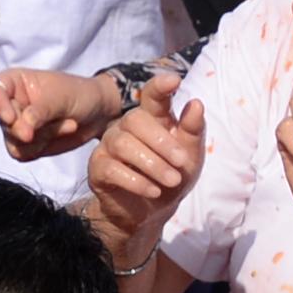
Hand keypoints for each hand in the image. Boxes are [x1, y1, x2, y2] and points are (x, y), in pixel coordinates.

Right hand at [0, 67, 118, 161]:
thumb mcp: (62, 97)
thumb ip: (39, 112)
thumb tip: (20, 131)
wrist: (101, 112)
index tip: (11, 118)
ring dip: (42, 137)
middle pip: (4, 122)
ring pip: (14, 141)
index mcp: (13, 83)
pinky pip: (24, 153)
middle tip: (50, 124)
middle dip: (27, 128)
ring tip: (68, 124)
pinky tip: (64, 132)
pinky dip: (44, 147)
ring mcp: (17, 126)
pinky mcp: (27, 144)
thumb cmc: (80, 94)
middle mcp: (10, 104)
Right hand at [84, 70, 203, 262]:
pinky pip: (111, 168)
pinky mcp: (97, 168)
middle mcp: (126, 127)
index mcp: (152, 119)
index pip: (152, 96)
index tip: (174, 80)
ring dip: (152, 164)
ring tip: (171, 180)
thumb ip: (193, 131)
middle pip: (135, 120)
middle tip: (181, 162)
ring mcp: (108, 146)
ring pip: (123, 144)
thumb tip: (196, 103)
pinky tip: (153, 190)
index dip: (160, 87)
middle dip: (162, 142)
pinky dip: (136, 180)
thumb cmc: (173, 176)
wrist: (153, 212)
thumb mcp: (190, 156)